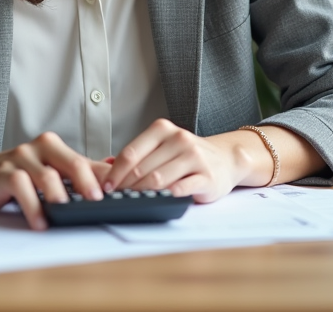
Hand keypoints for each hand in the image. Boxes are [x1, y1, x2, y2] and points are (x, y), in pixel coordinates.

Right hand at [0, 132, 108, 229]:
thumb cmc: (17, 174)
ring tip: (69, 214)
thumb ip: (79, 173)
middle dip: (88, 183)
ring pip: (47, 176)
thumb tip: (114, 174)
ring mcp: (21, 158)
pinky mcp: (4, 172)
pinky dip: (33, 207)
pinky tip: (40, 222)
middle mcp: (41, 148)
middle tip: (98, 201)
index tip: (119, 194)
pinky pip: (22, 187)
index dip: (104, 178)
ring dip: (60, 198)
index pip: (86, 162)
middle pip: (72, 162)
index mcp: (55, 147)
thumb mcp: (49, 171)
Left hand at [101, 118, 247, 203]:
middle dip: (125, 187)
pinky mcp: (206, 176)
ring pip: (158, 179)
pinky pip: (180, 189)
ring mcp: (194, 157)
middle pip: (142, 168)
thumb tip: (106, 164)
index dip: (115, 172)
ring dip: (141, 194)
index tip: (106, 187)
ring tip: (132, 202)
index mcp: (163, 129)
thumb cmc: (188, 156)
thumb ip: (139, 154)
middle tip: (116, 199)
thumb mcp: (163, 146)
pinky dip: (165, 197)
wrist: (226, 159)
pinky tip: (156, 202)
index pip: (131, 152)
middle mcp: (179, 139)